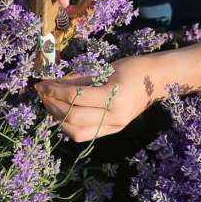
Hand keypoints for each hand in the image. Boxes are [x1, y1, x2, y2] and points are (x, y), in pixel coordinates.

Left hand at [35, 55, 164, 141]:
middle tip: (42, 93)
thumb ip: (80, 79)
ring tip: (49, 103)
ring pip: (76, 132)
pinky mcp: (113, 130)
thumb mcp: (106, 68)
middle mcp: (114, 117)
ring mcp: (114, 126)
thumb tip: (54, 83)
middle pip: (73, 118)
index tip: (41, 83)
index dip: (54, 91)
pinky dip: (69, 125)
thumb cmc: (134, 67)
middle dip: (52, 105)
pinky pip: (85, 133)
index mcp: (114, 97)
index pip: (75, 98)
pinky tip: (62, 112)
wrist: (159, 80)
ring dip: (58, 118)